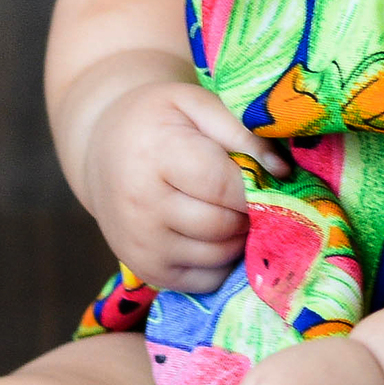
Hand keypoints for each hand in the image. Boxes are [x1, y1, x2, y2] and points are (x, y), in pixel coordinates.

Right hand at [83, 81, 288, 290]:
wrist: (102, 148)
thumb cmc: (157, 119)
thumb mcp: (196, 103)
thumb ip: (241, 130)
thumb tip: (281, 171)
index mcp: (155, 156)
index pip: (223, 186)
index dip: (254, 184)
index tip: (265, 174)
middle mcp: (142, 207)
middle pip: (222, 224)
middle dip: (249, 211)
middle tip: (250, 192)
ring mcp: (141, 245)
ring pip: (218, 255)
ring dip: (239, 236)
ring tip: (233, 209)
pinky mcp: (146, 271)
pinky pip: (205, 280)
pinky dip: (223, 261)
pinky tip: (218, 233)